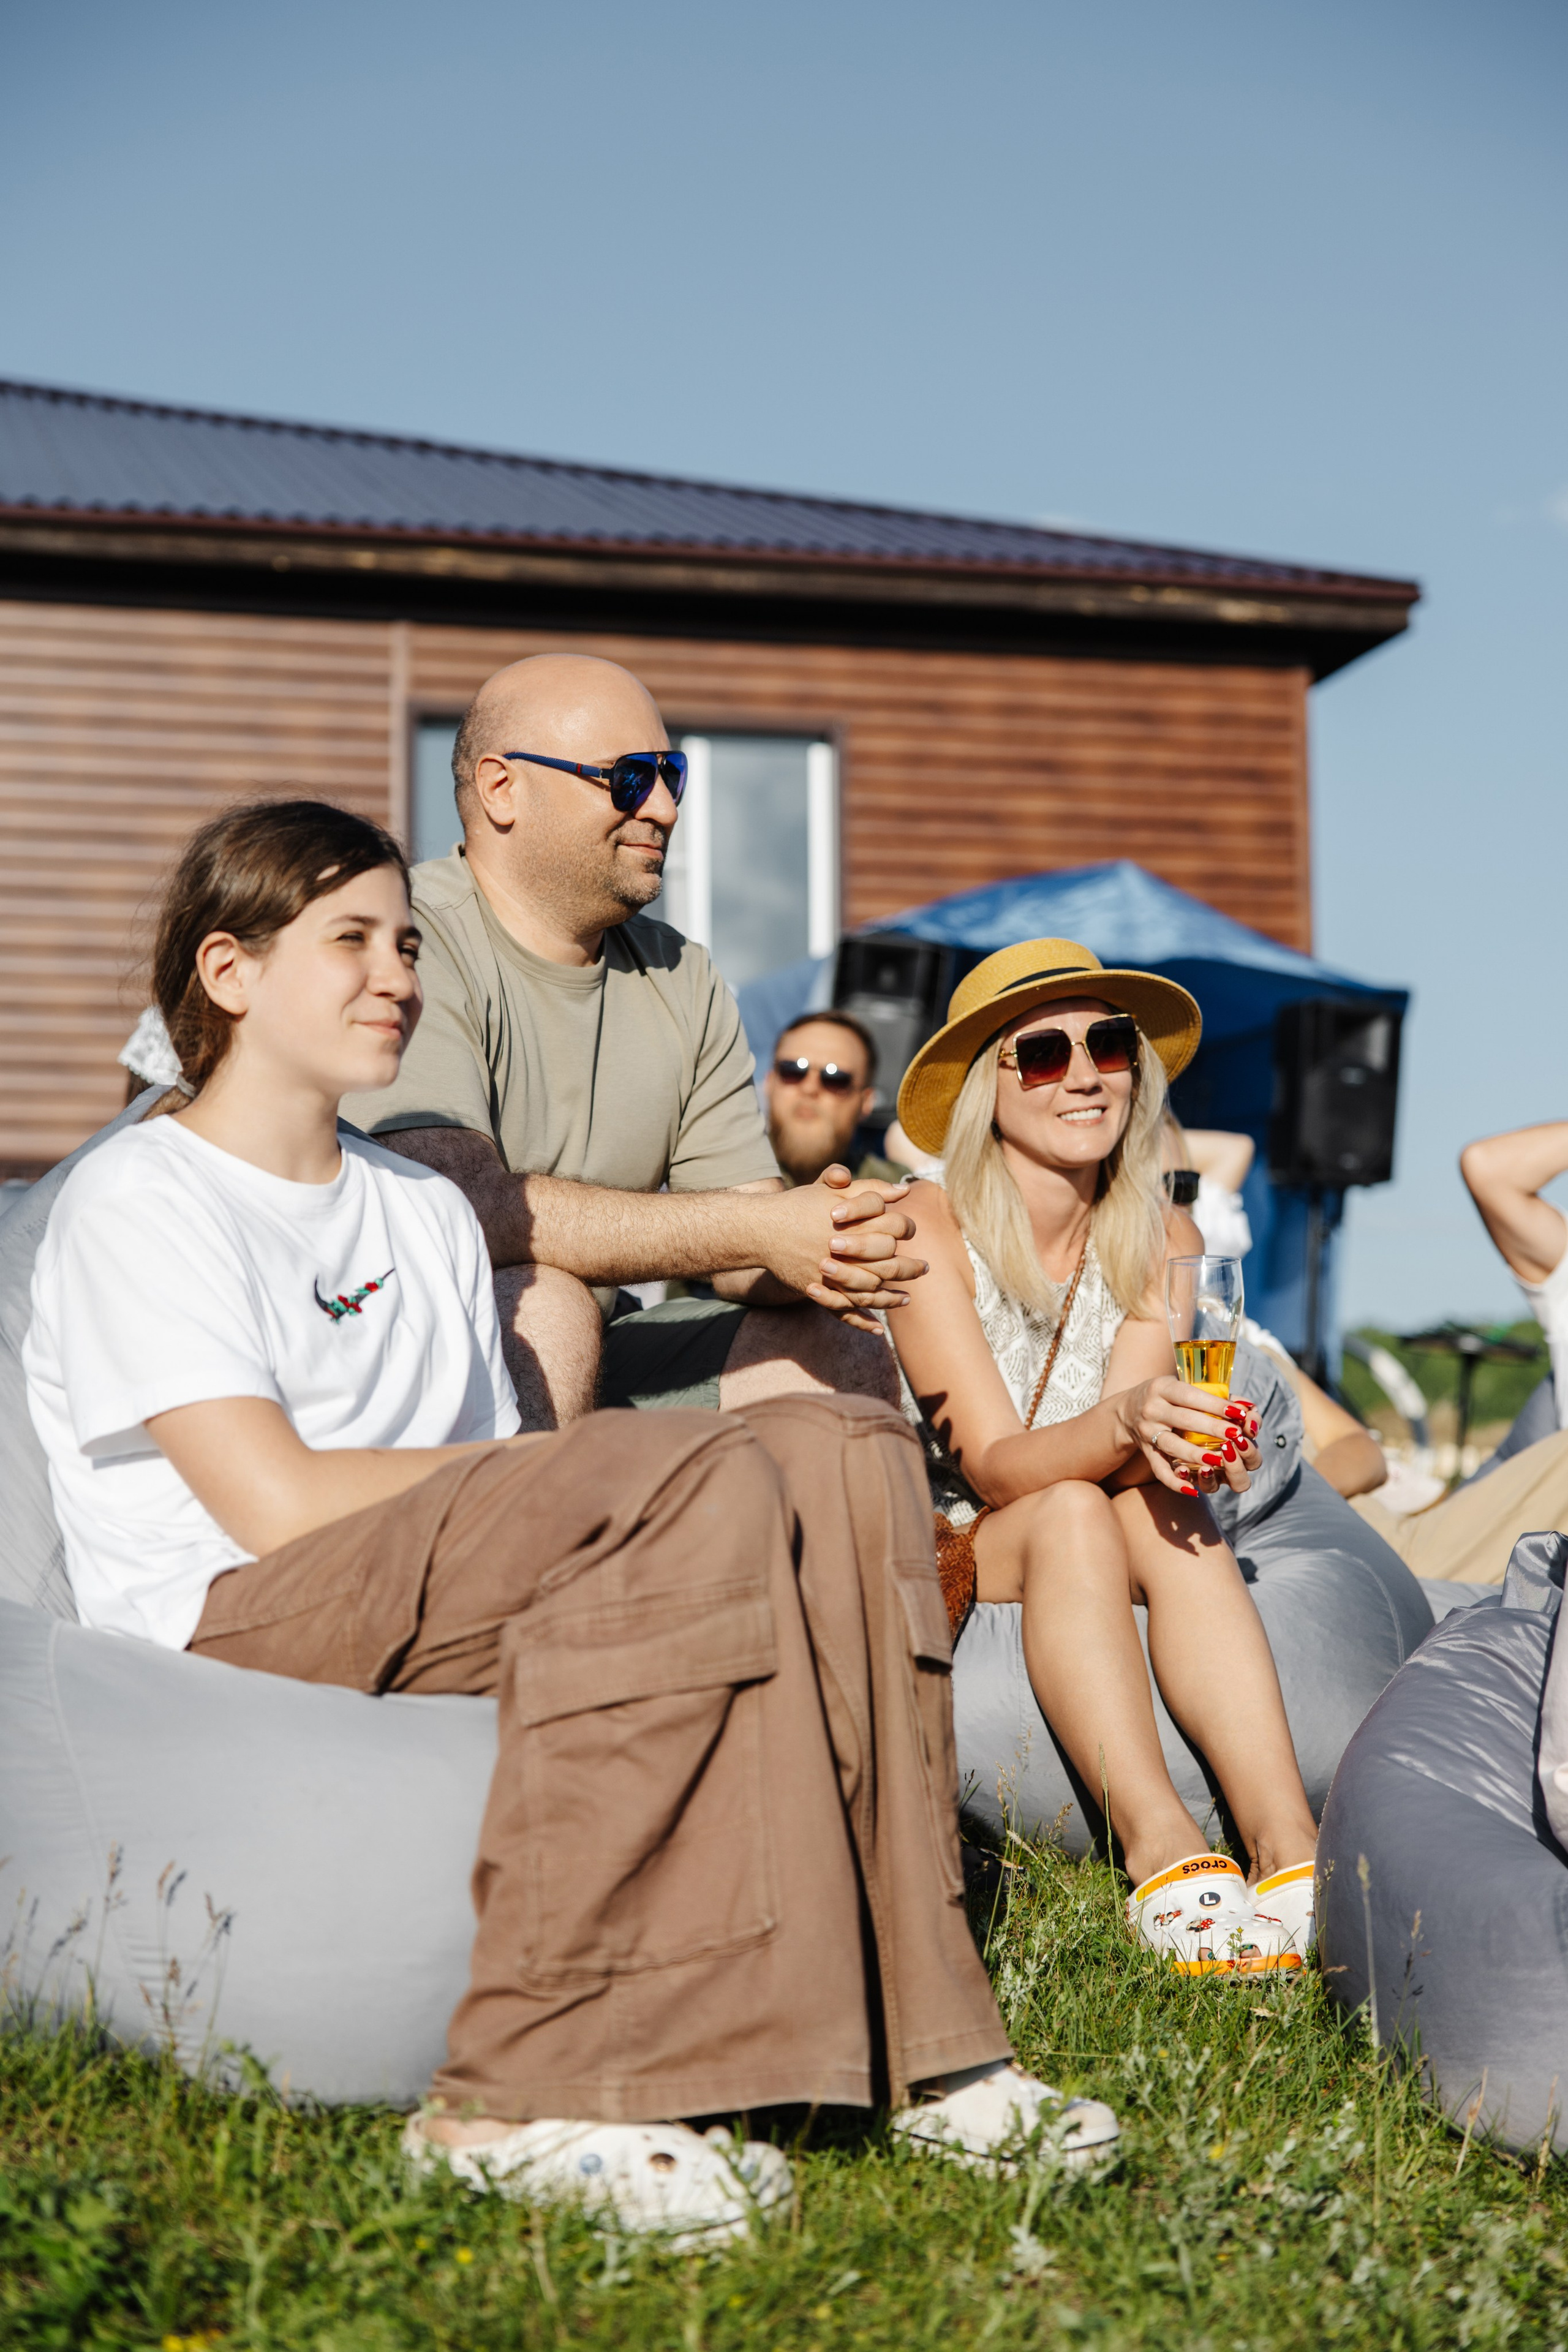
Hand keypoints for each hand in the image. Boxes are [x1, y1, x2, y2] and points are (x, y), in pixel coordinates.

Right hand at [752, 1168, 927, 1331]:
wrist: (762, 1229)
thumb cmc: (799, 1205)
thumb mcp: (831, 1188)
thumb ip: (868, 1188)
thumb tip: (903, 1190)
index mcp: (854, 1224)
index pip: (893, 1228)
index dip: (906, 1229)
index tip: (913, 1233)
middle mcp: (846, 1251)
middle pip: (888, 1263)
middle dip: (909, 1268)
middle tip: (924, 1268)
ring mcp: (832, 1275)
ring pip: (871, 1291)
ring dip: (891, 1298)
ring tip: (907, 1299)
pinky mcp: (819, 1291)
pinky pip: (845, 1311)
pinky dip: (862, 1322)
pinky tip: (878, 1329)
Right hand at [1115, 1379, 1261, 1497]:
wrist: (1127, 1411)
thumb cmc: (1166, 1397)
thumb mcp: (1181, 1387)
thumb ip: (1215, 1396)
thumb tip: (1249, 1408)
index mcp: (1163, 1388)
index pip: (1191, 1395)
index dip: (1215, 1404)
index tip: (1239, 1413)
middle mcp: (1152, 1409)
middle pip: (1184, 1419)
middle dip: (1213, 1428)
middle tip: (1236, 1435)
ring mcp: (1147, 1432)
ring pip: (1172, 1446)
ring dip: (1196, 1454)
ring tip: (1219, 1459)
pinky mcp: (1147, 1453)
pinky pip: (1159, 1470)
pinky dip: (1174, 1482)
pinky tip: (1193, 1490)